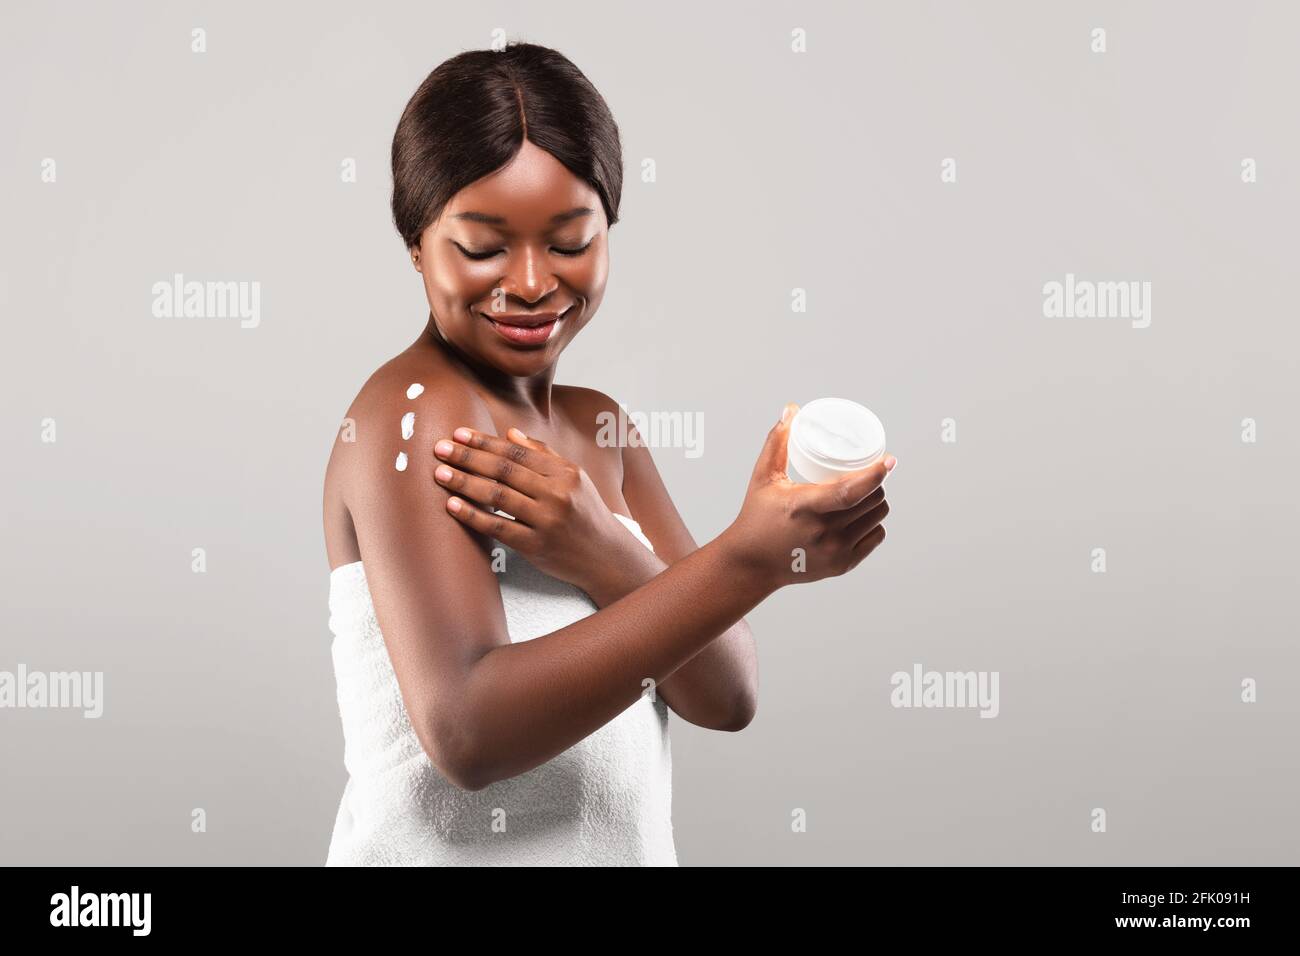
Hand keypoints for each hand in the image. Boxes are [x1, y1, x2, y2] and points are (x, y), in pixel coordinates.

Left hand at [432, 425, 635, 595]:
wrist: (606, 556)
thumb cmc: (586, 513)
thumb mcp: (574, 479)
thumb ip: (544, 455)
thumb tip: (511, 434)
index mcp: (565, 473)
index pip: (517, 452)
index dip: (485, 442)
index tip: (459, 434)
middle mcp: (558, 494)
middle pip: (504, 470)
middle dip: (468, 457)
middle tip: (440, 449)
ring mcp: (547, 521)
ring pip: (498, 496)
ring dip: (465, 483)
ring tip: (440, 473)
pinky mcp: (537, 546)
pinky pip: (498, 528)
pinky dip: (473, 515)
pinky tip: (452, 505)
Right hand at [721, 403, 894, 589]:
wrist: (751, 564)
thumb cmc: (756, 516)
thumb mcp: (763, 477)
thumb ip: (777, 442)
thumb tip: (791, 409)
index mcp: (804, 508)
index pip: (850, 492)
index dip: (874, 475)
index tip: (889, 460)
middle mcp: (823, 532)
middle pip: (871, 501)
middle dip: (876, 483)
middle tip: (870, 472)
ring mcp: (835, 551)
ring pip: (877, 517)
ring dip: (878, 501)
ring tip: (869, 491)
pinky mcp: (842, 565)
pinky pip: (876, 537)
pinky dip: (874, 523)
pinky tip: (867, 515)